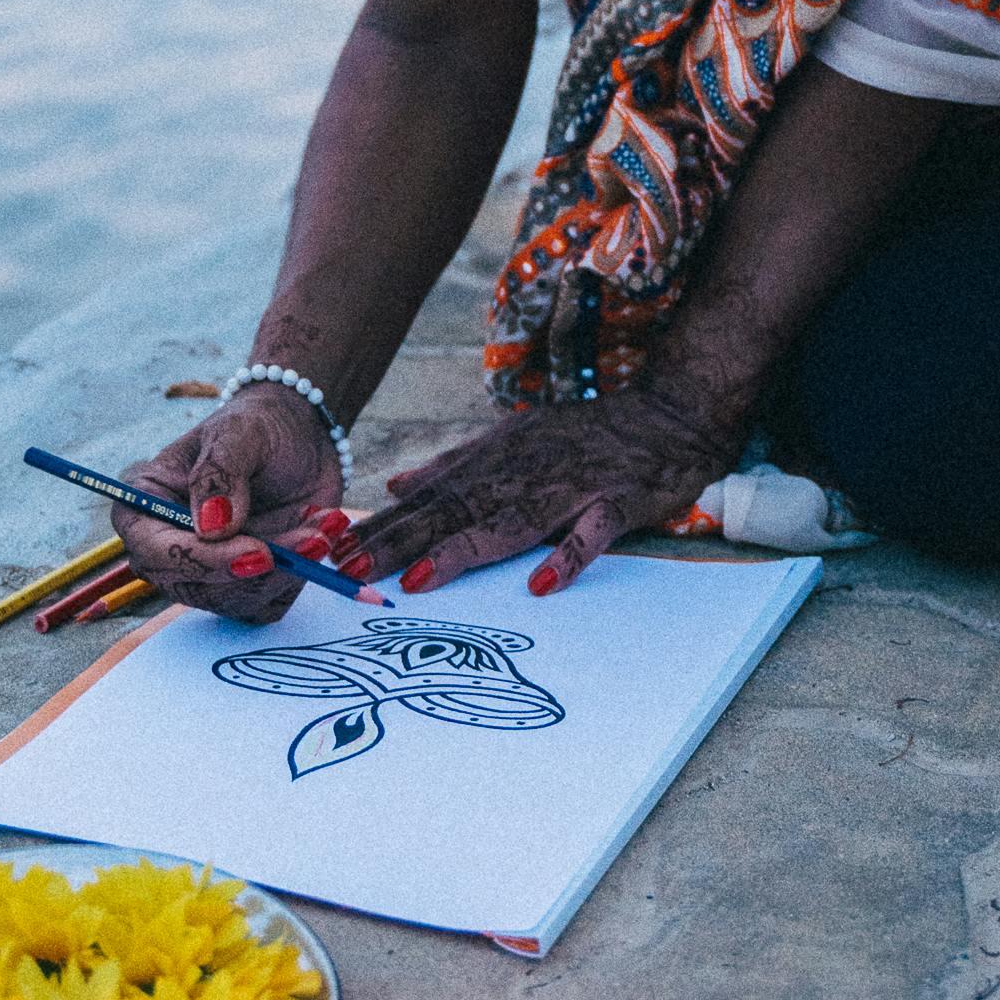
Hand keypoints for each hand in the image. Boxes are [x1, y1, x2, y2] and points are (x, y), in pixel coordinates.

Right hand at [107, 386, 348, 625]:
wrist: (297, 438)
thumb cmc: (256, 427)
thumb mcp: (238, 433)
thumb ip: (219, 474)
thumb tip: (210, 529)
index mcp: (146, 504)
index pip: (152, 551)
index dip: (202, 560)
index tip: (257, 552)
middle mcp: (168, 546)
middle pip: (194, 587)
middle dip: (256, 571)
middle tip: (310, 541)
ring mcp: (207, 571)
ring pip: (237, 600)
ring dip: (288, 570)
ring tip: (323, 524)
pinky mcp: (246, 585)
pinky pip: (268, 603)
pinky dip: (300, 576)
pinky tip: (320, 534)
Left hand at [337, 381, 731, 598]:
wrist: (668, 415)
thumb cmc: (586, 437)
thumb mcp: (512, 439)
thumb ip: (453, 464)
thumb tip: (394, 485)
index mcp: (496, 458)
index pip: (428, 496)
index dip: (380, 523)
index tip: (331, 547)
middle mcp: (525, 468)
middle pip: (456, 509)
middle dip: (401, 539)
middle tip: (350, 566)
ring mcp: (572, 484)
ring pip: (511, 519)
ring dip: (464, 548)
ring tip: (419, 578)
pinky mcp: (618, 499)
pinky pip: (591, 533)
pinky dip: (568, 556)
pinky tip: (541, 584)